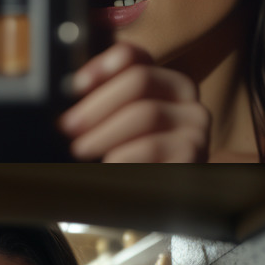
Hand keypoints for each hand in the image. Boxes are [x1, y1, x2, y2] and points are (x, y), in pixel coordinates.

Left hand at [57, 43, 210, 161]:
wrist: (163, 207)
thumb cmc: (135, 163)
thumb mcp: (118, 127)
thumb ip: (102, 102)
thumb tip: (67, 90)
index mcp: (167, 83)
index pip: (136, 57)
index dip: (103, 65)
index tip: (75, 86)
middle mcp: (188, 99)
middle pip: (140, 80)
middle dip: (97, 104)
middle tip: (68, 127)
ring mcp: (196, 127)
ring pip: (146, 112)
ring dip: (104, 132)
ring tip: (80, 150)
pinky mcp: (195, 154)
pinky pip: (151, 147)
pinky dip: (122, 156)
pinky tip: (108, 165)